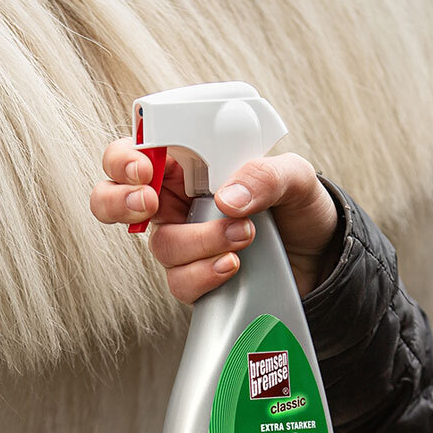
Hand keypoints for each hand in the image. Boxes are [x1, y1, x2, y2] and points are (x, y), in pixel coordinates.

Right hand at [90, 144, 339, 301]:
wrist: (320, 255)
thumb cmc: (298, 205)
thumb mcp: (295, 177)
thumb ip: (266, 175)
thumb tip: (227, 199)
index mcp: (189, 162)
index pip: (136, 151)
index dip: (125, 160)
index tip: (145, 169)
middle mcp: (176, 200)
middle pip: (112, 200)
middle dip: (119, 203)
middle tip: (150, 204)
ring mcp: (183, 241)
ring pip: (158, 245)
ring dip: (198, 241)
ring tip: (244, 234)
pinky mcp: (196, 277)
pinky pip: (180, 282)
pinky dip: (204, 275)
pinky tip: (232, 265)